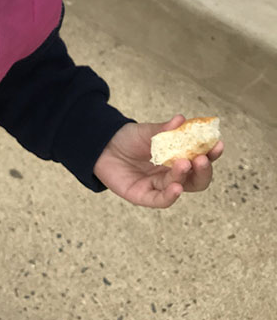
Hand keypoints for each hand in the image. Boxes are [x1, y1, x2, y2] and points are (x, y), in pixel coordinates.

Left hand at [93, 114, 222, 208]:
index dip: (210, 154)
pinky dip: (170, 195)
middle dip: (203, 170)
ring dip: (185, 177)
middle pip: (196, 179)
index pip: (200, 160)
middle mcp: (171, 175)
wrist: (101, 145)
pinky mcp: (143, 196)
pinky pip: (160, 200)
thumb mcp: (147, 131)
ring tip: (185, 163)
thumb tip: (181, 119)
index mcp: (178, 158)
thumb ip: (164, 129)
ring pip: (180, 187)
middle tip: (202, 158)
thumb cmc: (127, 139)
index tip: (218, 143)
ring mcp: (158, 186)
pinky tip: (177, 187)